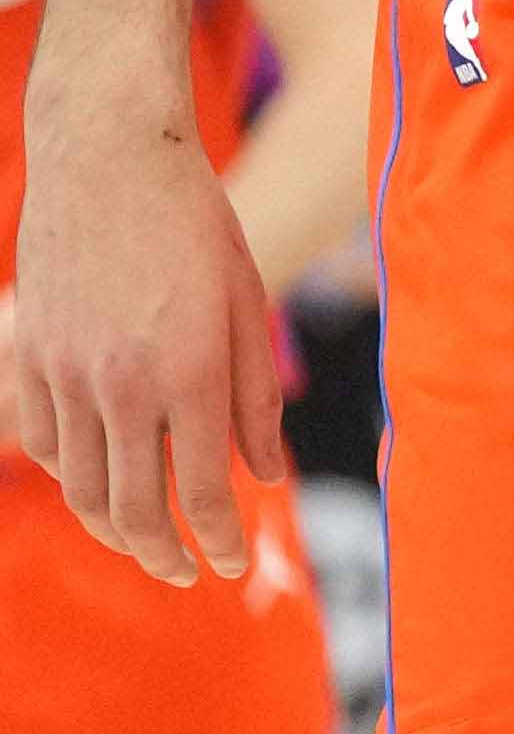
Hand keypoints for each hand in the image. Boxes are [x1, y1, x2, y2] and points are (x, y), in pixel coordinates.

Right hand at [3, 122, 282, 585]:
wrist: (110, 161)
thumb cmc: (197, 226)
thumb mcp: (248, 303)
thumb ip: (256, 399)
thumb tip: (263, 477)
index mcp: (190, 371)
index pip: (203, 490)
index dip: (219, 539)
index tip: (230, 564)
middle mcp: (122, 382)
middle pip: (134, 506)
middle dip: (163, 553)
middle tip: (185, 573)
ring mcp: (65, 371)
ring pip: (80, 485)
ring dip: (112, 528)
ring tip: (143, 542)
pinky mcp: (30, 356)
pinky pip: (43, 441)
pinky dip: (70, 476)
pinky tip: (97, 483)